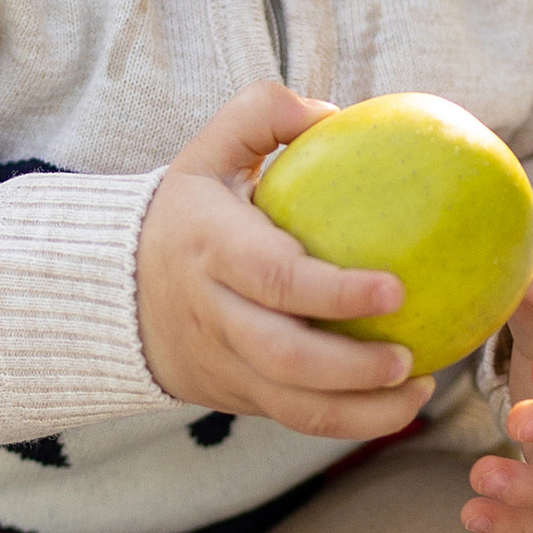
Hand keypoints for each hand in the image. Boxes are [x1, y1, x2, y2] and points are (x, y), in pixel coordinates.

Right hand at [138, 83, 436, 441]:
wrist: (112, 293)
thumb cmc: (184, 214)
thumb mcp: (206, 154)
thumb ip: (261, 116)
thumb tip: (332, 111)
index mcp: (210, 248)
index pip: (274, 278)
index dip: (334, 292)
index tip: (396, 288)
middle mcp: (214, 314)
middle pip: (285, 357)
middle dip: (354, 367)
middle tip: (411, 354)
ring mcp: (224, 363)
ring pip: (296, 406)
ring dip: (364, 410)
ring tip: (420, 389)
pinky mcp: (236, 396)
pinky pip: (297, 420)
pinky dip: (353, 421)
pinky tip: (401, 401)